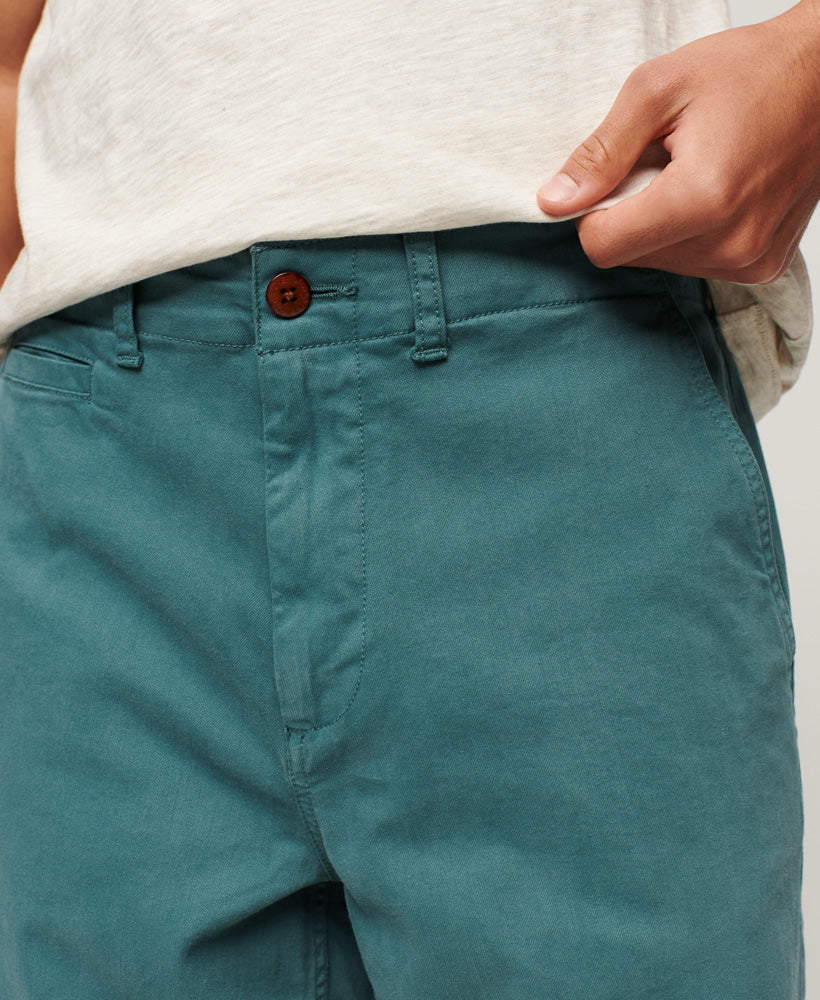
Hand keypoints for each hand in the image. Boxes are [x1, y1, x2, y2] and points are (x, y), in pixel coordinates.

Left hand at [535, 1, 819, 283]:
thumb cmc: (752, 71)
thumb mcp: (658, 90)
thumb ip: (601, 153)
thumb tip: (553, 202)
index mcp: (701, 199)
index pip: (603, 247)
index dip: (593, 213)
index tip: (614, 177)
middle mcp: (730, 243)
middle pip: (631, 257)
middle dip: (632, 213)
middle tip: (666, 162)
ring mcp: (750, 261)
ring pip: (661, 263)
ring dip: (662, 224)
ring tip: (697, 172)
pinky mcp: (762, 267)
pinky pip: (696, 264)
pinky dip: (692, 233)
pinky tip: (718, 192)